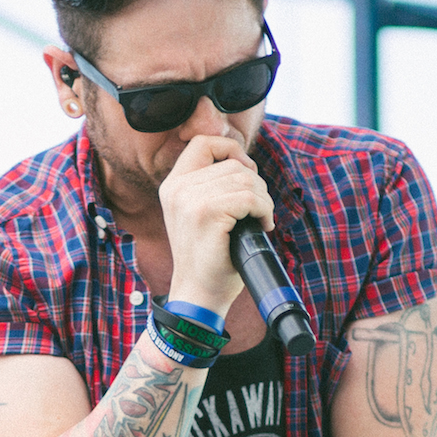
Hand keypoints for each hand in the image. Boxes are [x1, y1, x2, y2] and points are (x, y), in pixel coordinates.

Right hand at [158, 133, 272, 313]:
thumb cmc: (208, 256)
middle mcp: (177, 188)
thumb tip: (245, 162)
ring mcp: (190, 200)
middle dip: (255, 185)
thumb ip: (211, 185)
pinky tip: (262, 226)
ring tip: (259, 220)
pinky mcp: (207, 213)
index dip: (230, 149)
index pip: (203, 143)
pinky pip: (249, 198)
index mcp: (173, 185)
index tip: (246, 172)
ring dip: (263, 200)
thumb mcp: (201, 213)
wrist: (199, 293)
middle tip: (257, 210)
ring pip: (245, 179)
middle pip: (233, 164)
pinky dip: (264, 210)